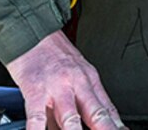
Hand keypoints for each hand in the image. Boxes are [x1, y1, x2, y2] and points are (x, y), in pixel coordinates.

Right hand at [6, 31, 122, 129]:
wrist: (30, 28)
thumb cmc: (50, 51)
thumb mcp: (72, 72)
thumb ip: (76, 102)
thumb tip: (78, 126)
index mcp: (89, 78)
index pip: (107, 109)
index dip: (116, 126)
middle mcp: (76, 83)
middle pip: (96, 114)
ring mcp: (57, 87)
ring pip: (71, 118)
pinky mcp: (36, 89)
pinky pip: (38, 116)